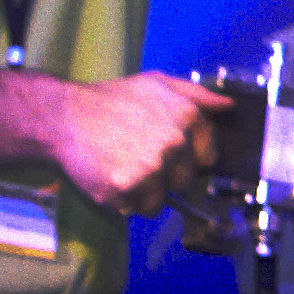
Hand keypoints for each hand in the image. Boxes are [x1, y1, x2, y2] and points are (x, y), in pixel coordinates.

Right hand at [41, 69, 222, 211]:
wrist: (65, 116)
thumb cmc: (111, 100)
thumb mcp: (156, 83)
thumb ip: (196, 94)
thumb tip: (228, 106)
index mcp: (186, 117)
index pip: (207, 159)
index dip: (188, 160)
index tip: (169, 155)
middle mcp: (173, 143)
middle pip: (184, 182)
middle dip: (164, 176)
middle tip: (137, 158)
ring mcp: (149, 167)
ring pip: (160, 201)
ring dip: (143, 193)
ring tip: (121, 167)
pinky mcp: (125, 188)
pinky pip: (135, 209)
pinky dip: (123, 201)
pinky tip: (109, 176)